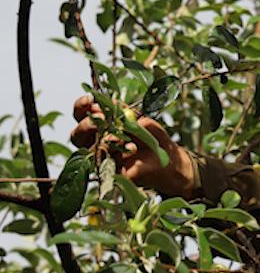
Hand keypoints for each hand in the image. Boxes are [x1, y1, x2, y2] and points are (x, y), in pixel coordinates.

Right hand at [69, 95, 198, 198]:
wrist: (169, 162)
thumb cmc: (155, 139)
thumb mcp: (146, 123)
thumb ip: (131, 117)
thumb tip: (117, 112)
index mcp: (103, 124)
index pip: (83, 113)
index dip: (82, 106)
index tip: (90, 99)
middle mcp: (97, 141)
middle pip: (78, 134)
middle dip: (86, 124)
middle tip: (101, 119)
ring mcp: (102, 158)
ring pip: (89, 149)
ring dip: (103, 140)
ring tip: (116, 136)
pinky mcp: (111, 173)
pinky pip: (107, 165)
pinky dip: (119, 154)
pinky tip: (132, 148)